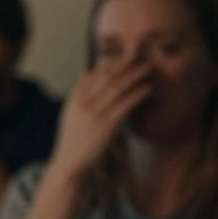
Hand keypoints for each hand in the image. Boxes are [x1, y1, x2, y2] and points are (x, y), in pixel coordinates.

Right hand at [49, 60, 152, 179]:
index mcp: (74, 99)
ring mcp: (94, 114)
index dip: (110, 63)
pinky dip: (137, 94)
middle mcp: (83, 103)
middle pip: (106, 77)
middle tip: (139, 55)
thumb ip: (79, 91)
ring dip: (134, 75)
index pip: (93, 74)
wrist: (70, 162)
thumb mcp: (71, 111)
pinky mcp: (106, 125)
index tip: (125, 57)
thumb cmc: (73, 138)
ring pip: (117, 88)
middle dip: (124, 64)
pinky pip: (125, 105)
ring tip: (147, 68)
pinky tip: (147, 89)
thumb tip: (86, 69)